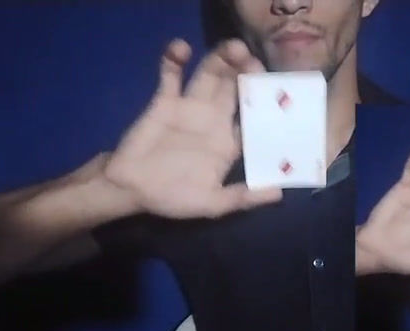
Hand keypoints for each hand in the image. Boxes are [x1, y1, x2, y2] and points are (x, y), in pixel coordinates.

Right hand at [104, 39, 282, 218]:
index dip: (264, 101)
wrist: (130, 191)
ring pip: (209, 76)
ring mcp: (190, 107)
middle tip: (252, 58)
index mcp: (230, 143)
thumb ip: (243, 197)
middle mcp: (214, 120)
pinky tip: (181, 47)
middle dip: (245, 71)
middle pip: (234, 88)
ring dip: (220, 59)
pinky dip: (175, 58)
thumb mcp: (212, 204)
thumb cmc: (173, 198)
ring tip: (232, 47)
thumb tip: (279, 193)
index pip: (254, 116)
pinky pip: (171, 75)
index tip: (275, 88)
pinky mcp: (164, 101)